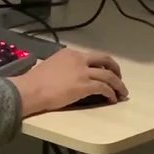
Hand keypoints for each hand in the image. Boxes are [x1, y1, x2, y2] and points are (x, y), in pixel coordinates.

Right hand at [9, 47, 125, 115]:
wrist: (31, 90)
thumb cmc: (35, 82)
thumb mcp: (51, 66)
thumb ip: (62, 67)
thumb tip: (67, 76)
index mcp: (70, 54)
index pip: (91, 57)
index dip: (100, 64)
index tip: (104, 71)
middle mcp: (79, 59)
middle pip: (105, 59)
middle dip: (115, 68)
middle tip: (119, 77)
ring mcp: (83, 72)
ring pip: (108, 75)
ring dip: (118, 84)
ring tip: (122, 92)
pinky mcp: (84, 85)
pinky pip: (104, 88)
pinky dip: (111, 93)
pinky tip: (112, 99)